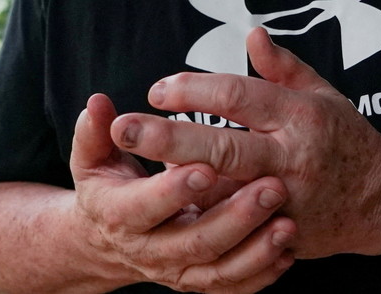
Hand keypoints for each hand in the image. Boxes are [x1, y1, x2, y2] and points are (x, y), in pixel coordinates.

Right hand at [70, 93, 296, 292]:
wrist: (106, 243)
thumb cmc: (109, 188)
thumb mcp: (92, 160)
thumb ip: (95, 132)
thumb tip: (97, 104)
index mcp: (120, 215)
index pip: (147, 205)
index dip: (174, 189)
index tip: (208, 166)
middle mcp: (149, 250)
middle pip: (194, 241)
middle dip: (235, 217)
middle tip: (273, 187)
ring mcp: (176, 271)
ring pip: (220, 268)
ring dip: (256, 249)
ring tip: (288, 222)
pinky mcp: (199, 282)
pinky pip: (234, 285)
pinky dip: (262, 272)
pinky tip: (287, 250)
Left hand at [111, 28, 380, 258]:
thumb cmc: (344, 137)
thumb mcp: (323, 93)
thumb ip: (282, 67)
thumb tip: (251, 34)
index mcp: (299, 114)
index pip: (237, 95)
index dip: (194, 90)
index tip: (159, 89)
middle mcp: (291, 156)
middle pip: (220, 146)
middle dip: (167, 137)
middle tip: (123, 127)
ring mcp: (286, 198)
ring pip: (220, 192)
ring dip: (177, 179)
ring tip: (138, 165)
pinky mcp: (281, 231)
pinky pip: (231, 225)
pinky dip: (201, 210)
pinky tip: (174, 198)